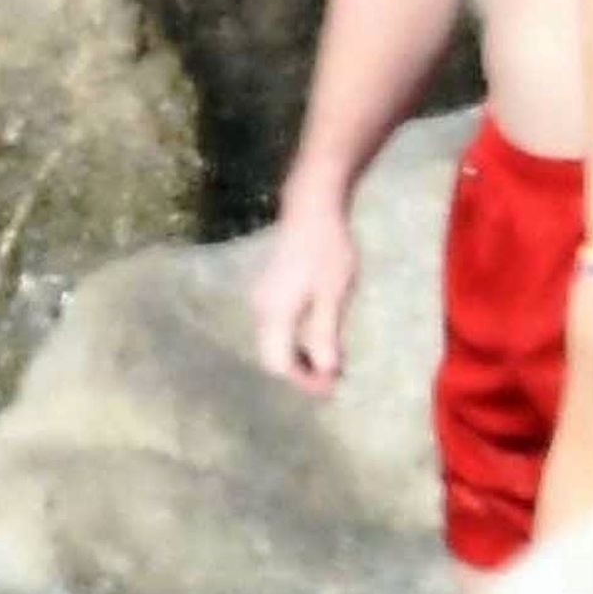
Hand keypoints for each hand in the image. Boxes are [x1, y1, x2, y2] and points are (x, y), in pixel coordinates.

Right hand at [251, 199, 357, 397]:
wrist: (312, 206)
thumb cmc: (327, 249)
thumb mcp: (332, 294)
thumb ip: (325, 334)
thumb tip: (325, 372)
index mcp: (274, 314)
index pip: (279, 363)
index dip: (304, 381)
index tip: (331, 387)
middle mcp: (260, 308)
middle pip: (272, 355)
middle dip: (300, 371)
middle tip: (332, 378)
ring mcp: (262, 296)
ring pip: (274, 340)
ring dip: (298, 355)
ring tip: (328, 360)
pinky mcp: (270, 287)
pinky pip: (276, 325)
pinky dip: (295, 337)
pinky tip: (317, 334)